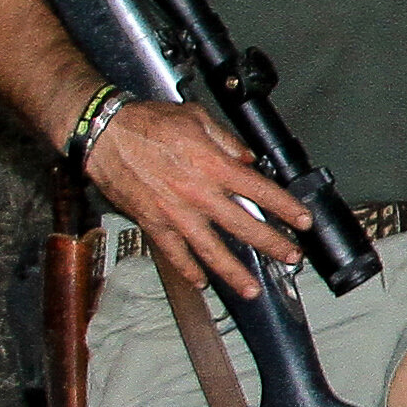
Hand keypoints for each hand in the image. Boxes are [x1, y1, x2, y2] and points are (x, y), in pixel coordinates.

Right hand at [83, 98, 305, 291]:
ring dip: (234, 273)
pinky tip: (202, 282)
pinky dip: (188, 270)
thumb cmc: (147, 122)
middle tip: (291, 257)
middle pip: (243, 226)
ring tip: (252, 289)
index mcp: (213, 165)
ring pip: (211, 251)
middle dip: (271, 244)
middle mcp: (198, 194)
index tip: (303, 220)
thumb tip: (247, 158)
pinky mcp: (152, 223)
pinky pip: (174, 254)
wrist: (104, 133)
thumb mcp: (196, 117)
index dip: (286, 207)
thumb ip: (226, 141)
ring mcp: (175, 213)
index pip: (260, 191)